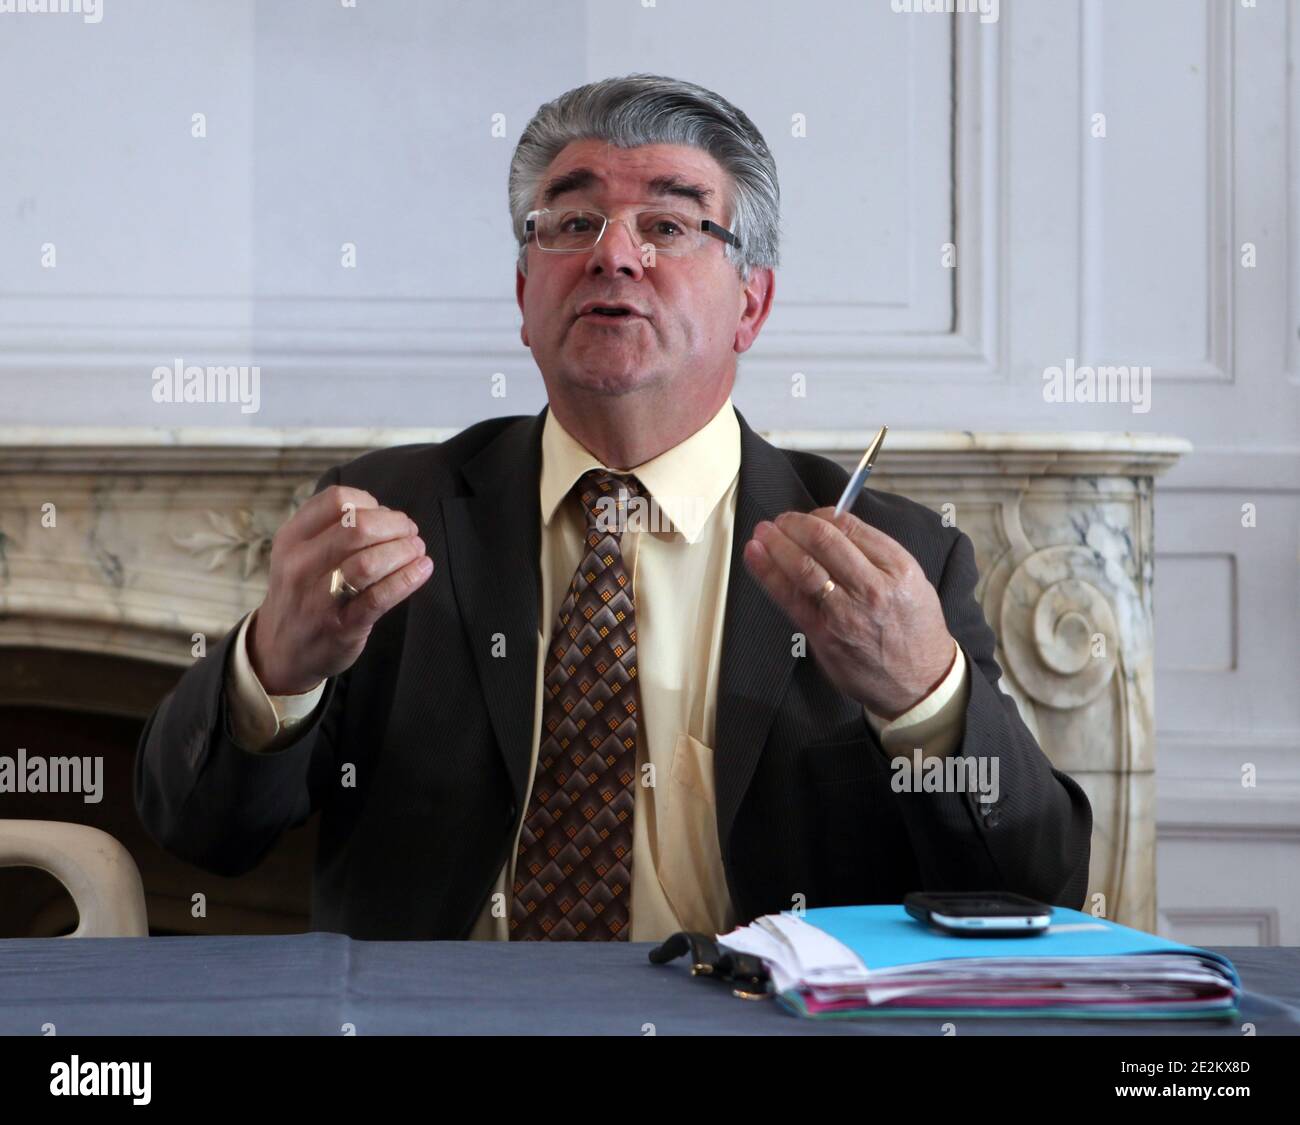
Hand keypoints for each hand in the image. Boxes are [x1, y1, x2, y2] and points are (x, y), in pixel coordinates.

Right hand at [247, 485, 432, 693]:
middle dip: (395, 525)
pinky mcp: (342, 626)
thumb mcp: (298, 554)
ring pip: (369, 562)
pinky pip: (379, 598)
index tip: (385, 515)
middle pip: (358, 527)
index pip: (336, 500)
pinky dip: (406, 579)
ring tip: (417, 550)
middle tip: (410, 533)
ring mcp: (319, 598)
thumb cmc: (301, 594)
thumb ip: (332, 529)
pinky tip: (422, 570)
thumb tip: (386, 514)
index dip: (370, 502)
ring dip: (403, 551)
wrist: (280, 651)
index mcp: (292, 538)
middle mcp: (300, 565)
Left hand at [742, 507, 954, 719]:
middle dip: (794, 524)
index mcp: (898, 568)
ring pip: (802, 567)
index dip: (821, 515)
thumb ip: (876, 553)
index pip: (850, 527)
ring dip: (776, 544)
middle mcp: (872, 588)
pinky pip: (789, 598)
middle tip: (780, 520)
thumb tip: (834, 525)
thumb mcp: (912, 580)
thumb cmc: (913, 628)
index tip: (810, 515)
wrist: (918, 681)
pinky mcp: (823, 634)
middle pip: (823, 542)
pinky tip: (755, 557)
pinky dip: (768, 573)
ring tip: (762, 533)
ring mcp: (845, 613)